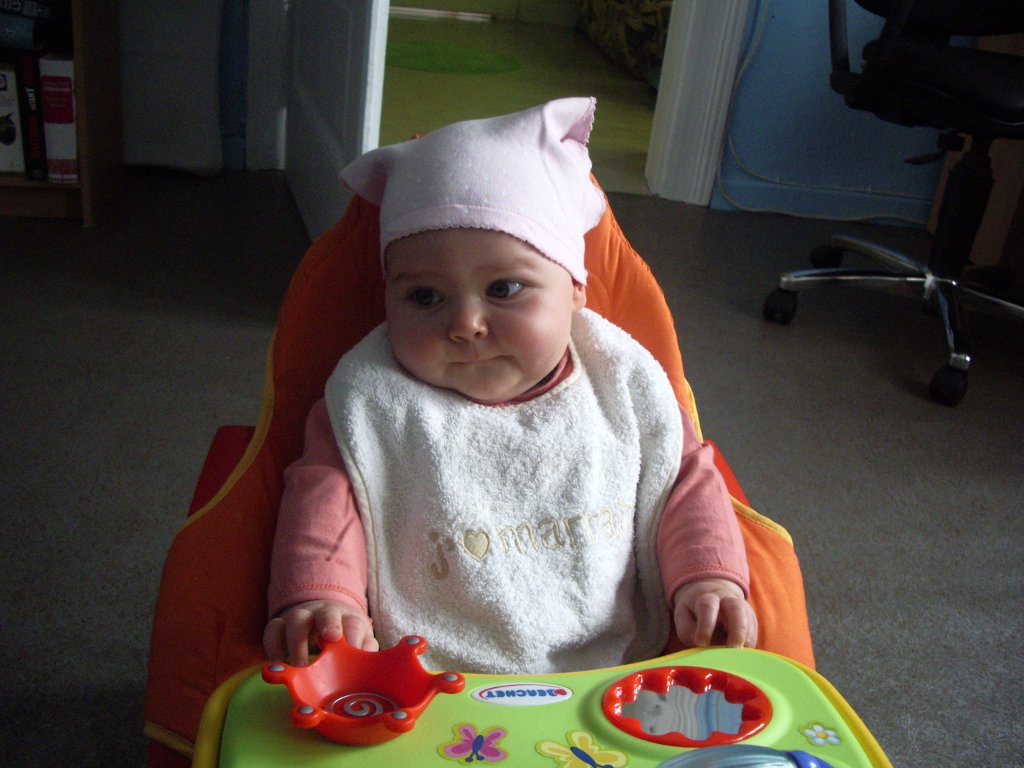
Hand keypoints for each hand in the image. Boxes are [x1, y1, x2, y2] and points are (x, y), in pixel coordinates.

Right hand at [263, 599, 377, 665]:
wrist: (322, 620)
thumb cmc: (344, 638)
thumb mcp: (360, 641)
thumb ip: (366, 649)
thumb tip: (369, 658)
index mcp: (348, 619)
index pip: (353, 622)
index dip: (354, 634)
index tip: (351, 646)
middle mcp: (324, 614)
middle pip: (324, 614)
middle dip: (326, 626)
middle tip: (328, 643)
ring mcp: (300, 618)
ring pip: (295, 619)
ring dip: (296, 642)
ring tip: (299, 667)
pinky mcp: (280, 626)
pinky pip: (272, 630)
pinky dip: (272, 646)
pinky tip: (277, 663)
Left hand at [672, 578, 757, 649]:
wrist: (714, 596)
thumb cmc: (694, 611)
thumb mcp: (683, 616)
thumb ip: (688, 631)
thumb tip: (702, 645)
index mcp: (708, 597)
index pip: (708, 607)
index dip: (705, 626)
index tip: (701, 643)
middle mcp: (728, 600)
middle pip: (737, 610)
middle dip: (737, 630)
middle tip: (732, 650)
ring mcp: (743, 610)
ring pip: (749, 624)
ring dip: (743, 643)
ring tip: (732, 658)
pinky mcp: (752, 622)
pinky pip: (752, 637)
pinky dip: (746, 649)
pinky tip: (735, 657)